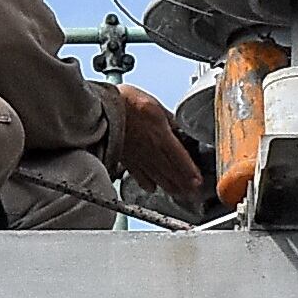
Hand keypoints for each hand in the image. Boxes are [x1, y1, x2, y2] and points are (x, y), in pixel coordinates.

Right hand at [113, 82, 211, 209]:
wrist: (99, 109)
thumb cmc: (124, 103)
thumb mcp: (154, 105)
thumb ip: (169, 119)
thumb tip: (180, 128)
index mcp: (161, 136)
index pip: (180, 159)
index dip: (191, 172)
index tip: (198, 182)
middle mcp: (151, 151)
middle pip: (171, 172)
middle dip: (184, 185)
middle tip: (193, 194)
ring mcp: (138, 157)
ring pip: (157, 176)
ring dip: (169, 187)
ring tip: (179, 194)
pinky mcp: (125, 159)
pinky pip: (139, 176)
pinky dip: (146, 183)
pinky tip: (152, 188)